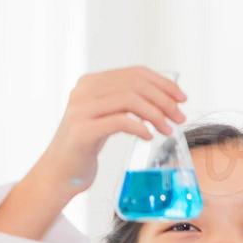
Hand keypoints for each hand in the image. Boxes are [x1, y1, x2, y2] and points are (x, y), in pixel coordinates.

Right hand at [35, 66, 187, 195]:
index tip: (182, 98)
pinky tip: (148, 137)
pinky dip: (140, 127)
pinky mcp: (82, 131)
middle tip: (180, 117)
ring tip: (167, 129)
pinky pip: (120, 121)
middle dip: (164, 100)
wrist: (60, 170)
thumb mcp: (106, 115)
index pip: (135, 73)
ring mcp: (81, 110)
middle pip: (136, 85)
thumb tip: (168, 96)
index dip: (163, 83)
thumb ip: (126, 101)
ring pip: (130, 100)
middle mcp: (83, 91)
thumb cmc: (87, 142)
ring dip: (156, 114)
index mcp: (91, 82)